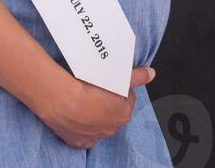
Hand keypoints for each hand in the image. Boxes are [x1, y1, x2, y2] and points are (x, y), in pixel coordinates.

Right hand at [36, 66, 155, 148]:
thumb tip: (150, 74)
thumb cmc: (90, 88)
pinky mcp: (79, 142)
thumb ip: (136, 76)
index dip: (119, 88)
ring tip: (85, 98)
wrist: (64, 101)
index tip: (110, 82)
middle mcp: (112, 129)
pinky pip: (83, 133)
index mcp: (123, 114)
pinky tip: (77, 113)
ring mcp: (95, 137)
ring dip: (94, 113)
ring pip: (98, 123)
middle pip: (112, 112)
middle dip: (107, 102)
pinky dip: (81, 125)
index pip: (126, 99)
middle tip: (97, 89)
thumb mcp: (118, 77)